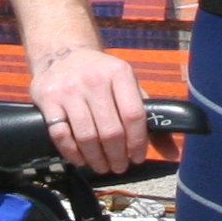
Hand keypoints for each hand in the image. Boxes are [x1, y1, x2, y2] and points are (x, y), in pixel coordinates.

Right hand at [29, 42, 151, 174]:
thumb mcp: (128, 87)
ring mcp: (69, 89)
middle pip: (111, 131)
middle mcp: (94, 80)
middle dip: (118, 157)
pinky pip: (61, 135)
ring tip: (103, 166)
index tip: (138, 157)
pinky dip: (73, 153)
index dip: (138, 142)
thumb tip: (173, 153)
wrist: (61, 53)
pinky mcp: (47, 99)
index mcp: (120, 73)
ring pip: (87, 137)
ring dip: (97, 159)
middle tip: (119, 167)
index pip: (134, 115)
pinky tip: (81, 159)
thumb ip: (150, 119)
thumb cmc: (102, 77)